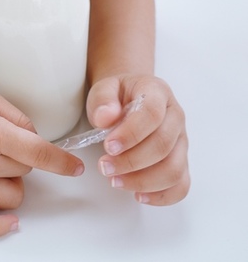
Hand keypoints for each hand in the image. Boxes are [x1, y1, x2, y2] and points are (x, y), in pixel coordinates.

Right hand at [0, 88, 83, 237]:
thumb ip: (18, 118)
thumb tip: (37, 140)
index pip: (38, 153)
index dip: (62, 163)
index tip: (76, 168)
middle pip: (26, 173)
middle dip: (22, 159)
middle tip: (2, 144)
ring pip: (13, 197)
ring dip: (11, 183)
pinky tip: (10, 222)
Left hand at [86, 75, 189, 204]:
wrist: (131, 98)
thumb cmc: (118, 96)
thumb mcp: (104, 89)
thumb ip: (103, 100)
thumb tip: (105, 118)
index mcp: (158, 93)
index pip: (152, 114)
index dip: (131, 133)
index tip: (109, 146)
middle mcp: (175, 116)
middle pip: (163, 145)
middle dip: (132, 161)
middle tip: (105, 167)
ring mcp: (181, 141)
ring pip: (174, 169)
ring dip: (143, 181)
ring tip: (115, 180)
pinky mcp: (181, 161)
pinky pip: (181, 185)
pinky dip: (161, 196)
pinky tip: (138, 195)